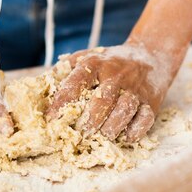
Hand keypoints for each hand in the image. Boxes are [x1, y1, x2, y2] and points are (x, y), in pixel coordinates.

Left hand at [46, 43, 173, 142]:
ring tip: (101, 137)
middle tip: (79, 134)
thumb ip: (65, 69)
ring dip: (111, 127)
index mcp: (96, 64)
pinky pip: (145, 119)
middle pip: (103, 99)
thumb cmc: (111, 61)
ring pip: (124, 109)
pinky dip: (135, 131)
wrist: (151, 54)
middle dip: (89, 119)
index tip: (50, 119)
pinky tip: (124, 137)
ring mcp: (136, 88)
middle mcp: (116, 75)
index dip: (61, 102)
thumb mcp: (88, 57)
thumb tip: (39, 85)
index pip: (75, 83)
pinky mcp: (151, 101)